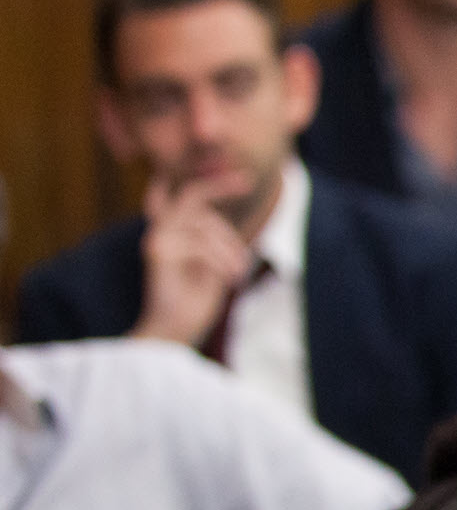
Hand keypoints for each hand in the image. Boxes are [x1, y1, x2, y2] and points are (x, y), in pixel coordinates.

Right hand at [129, 175, 256, 347]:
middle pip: (192, 196)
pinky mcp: (157, 253)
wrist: (174, 331)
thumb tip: (230, 224)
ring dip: (229, 248)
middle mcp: (160, 232)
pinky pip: (200, 245)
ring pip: (204, 225)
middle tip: (246, 181)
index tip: (243, 178)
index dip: (210, 184)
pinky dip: (221, 262)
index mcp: (173, 234)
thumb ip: (216, 243)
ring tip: (238, 272)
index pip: (186, 198)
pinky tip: (229, 280)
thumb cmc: (194, 302)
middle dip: (220, 186)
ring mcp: (156, 240)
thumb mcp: (214, 266)